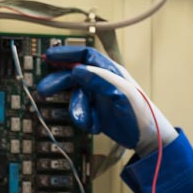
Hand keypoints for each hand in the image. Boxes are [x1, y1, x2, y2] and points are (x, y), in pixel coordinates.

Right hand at [36, 46, 177, 154]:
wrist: (148, 139)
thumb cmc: (141, 114)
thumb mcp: (122, 94)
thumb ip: (100, 80)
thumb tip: (78, 69)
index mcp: (111, 72)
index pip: (86, 56)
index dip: (67, 54)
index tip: (49, 56)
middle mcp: (102, 81)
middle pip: (73, 75)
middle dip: (59, 83)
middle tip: (44, 91)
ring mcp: (98, 96)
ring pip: (75, 96)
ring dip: (78, 109)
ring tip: (86, 121)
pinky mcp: (95, 111)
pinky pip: (80, 111)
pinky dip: (84, 119)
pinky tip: (94, 125)